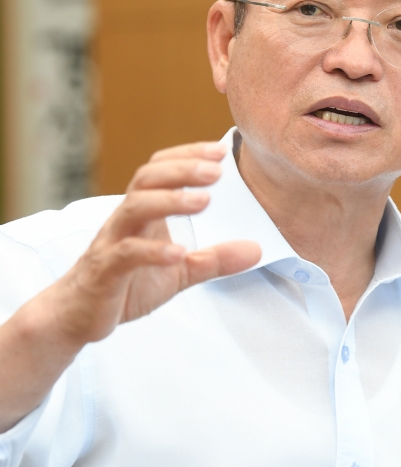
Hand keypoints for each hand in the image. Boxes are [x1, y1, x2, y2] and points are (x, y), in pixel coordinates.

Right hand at [52, 141, 260, 345]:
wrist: (78, 315)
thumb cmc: (126, 284)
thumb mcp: (179, 272)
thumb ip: (214, 259)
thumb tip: (256, 249)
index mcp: (143, 214)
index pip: (160, 171)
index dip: (187, 156)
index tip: (221, 151)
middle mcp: (125, 220)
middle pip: (147, 180)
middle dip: (182, 170)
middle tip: (216, 170)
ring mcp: (112, 243)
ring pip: (134, 207)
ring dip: (169, 200)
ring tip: (202, 201)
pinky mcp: (105, 271)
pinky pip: (126, 254)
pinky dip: (153, 251)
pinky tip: (177, 252)